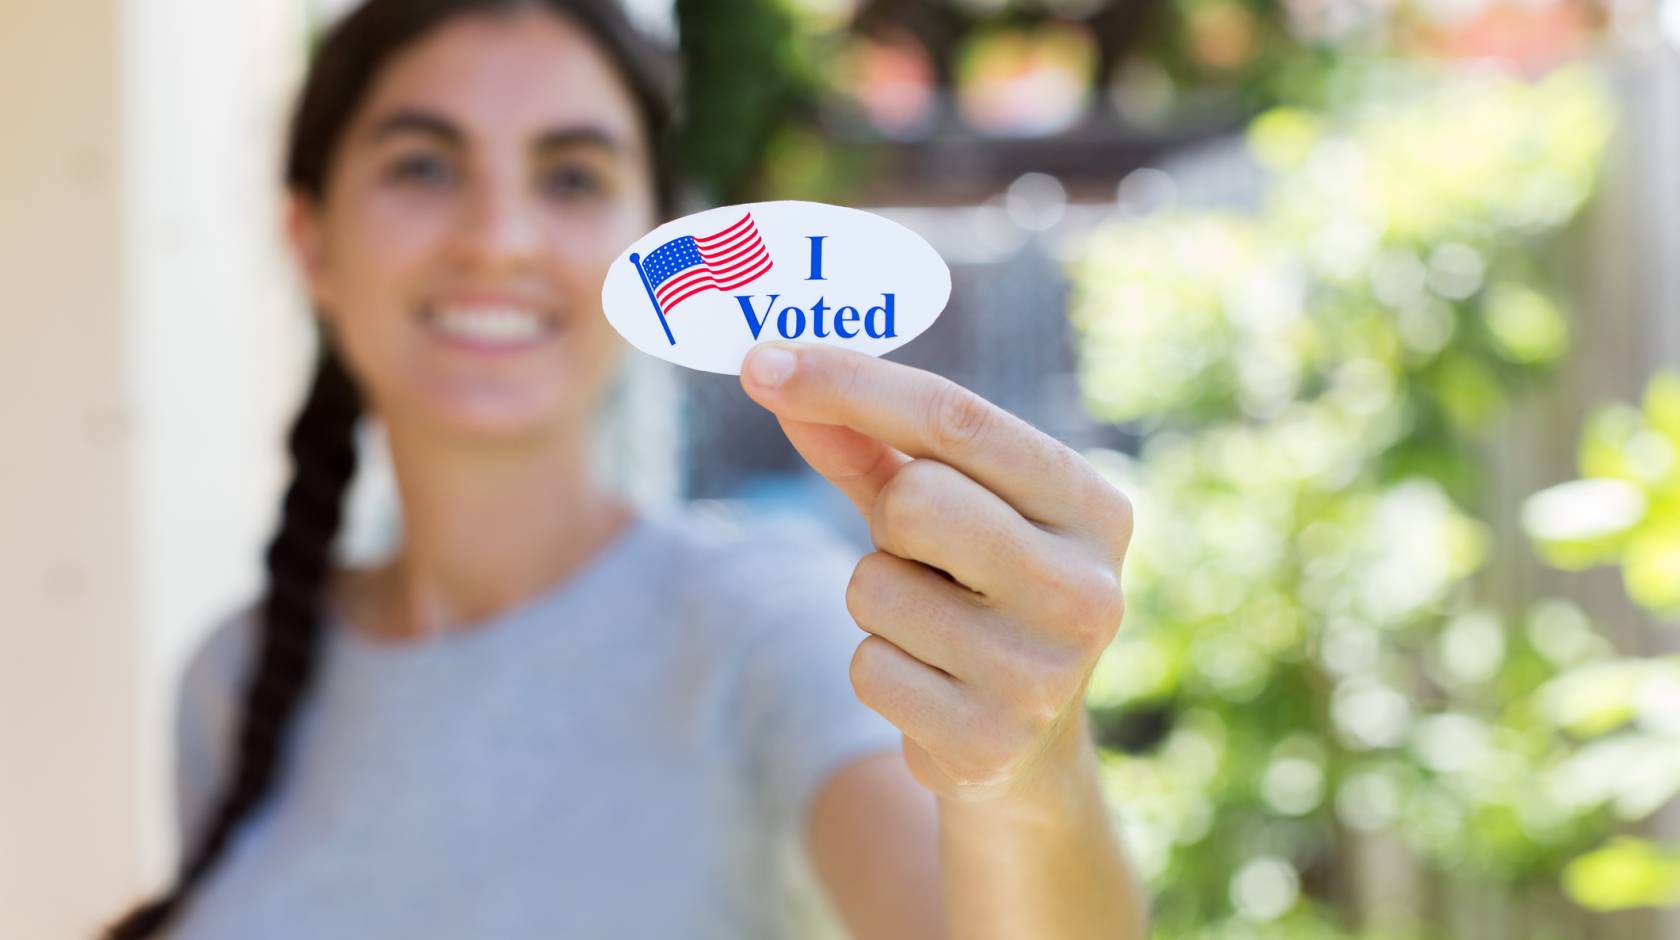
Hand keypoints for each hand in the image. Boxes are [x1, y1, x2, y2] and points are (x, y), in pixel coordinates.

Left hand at [739, 341, 1133, 809]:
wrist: (1025, 745)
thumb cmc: (974, 589)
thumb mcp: (941, 507)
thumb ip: (867, 445)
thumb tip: (776, 377)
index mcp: (1092, 507)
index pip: (957, 417)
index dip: (850, 382)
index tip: (761, 361)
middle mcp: (1088, 589)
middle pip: (915, 499)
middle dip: (886, 518)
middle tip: (916, 549)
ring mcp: (1044, 674)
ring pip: (874, 588)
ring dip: (876, 601)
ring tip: (931, 626)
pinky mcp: (989, 742)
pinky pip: (868, 667)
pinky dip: (877, 665)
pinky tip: (929, 683)